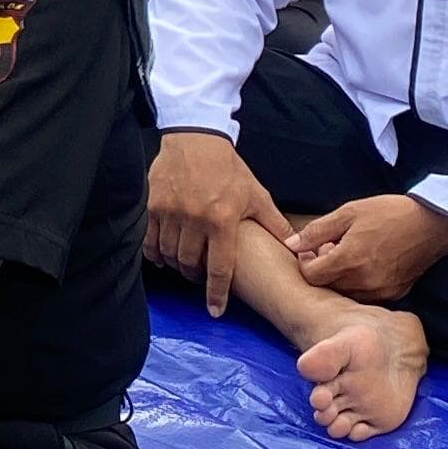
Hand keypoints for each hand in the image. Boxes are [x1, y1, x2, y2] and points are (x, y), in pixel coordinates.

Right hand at [145, 133, 293, 317]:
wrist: (196, 138)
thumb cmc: (229, 168)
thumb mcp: (256, 195)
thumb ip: (274, 224)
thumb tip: (297, 249)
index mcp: (222, 220)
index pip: (219, 267)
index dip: (217, 293)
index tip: (215, 310)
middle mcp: (194, 219)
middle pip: (190, 264)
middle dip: (195, 277)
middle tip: (201, 278)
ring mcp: (171, 212)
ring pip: (169, 254)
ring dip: (176, 266)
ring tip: (185, 265)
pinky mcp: (153, 205)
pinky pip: (150, 240)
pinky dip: (155, 253)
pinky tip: (163, 256)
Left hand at [288, 195, 447, 303]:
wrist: (432, 224)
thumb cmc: (389, 213)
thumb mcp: (348, 212)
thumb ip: (317, 231)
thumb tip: (292, 245)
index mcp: (349, 259)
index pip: (311, 275)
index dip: (305, 261)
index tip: (312, 248)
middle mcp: (364, 281)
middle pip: (326, 286)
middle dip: (322, 269)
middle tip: (331, 248)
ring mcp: (380, 291)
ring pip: (345, 294)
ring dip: (339, 279)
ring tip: (349, 255)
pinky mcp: (394, 294)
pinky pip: (366, 296)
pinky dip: (358, 285)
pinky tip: (365, 265)